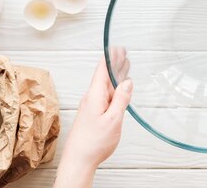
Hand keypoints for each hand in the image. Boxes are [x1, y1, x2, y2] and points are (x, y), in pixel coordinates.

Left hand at [55, 48, 131, 187]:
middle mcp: (91, 98)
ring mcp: (91, 106)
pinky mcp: (93, 114)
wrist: (78, 160)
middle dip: (114, 64)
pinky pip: (104, 96)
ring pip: (105, 86)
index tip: (117, 47)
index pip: (102, 70)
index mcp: (94, 96)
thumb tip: (127, 82)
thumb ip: (121, 99)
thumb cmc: (93, 143)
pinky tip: (118, 90)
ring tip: (124, 66)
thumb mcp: (113, 119)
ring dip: (115, 76)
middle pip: (104, 76)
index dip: (110, 57)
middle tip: (123, 52)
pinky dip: (113, 88)